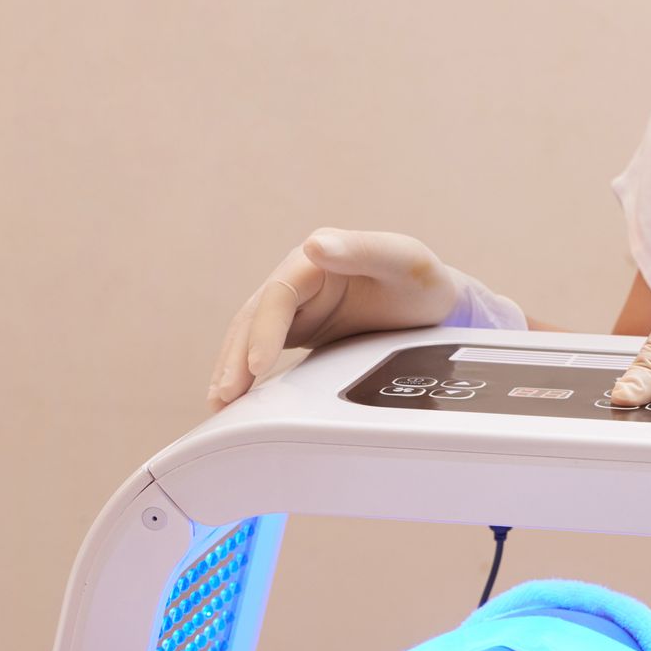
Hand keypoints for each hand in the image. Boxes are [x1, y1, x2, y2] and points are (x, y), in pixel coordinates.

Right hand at [208, 228, 522, 406]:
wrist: (433, 302)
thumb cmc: (422, 279)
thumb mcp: (402, 260)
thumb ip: (363, 250)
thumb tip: (315, 245)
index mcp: (317, 259)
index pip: (278, 296)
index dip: (263, 331)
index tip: (256, 365)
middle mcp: (297, 279)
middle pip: (253, 317)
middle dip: (235, 357)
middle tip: (224, 397)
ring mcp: (294, 306)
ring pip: (249, 335)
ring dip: (231, 368)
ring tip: (217, 405)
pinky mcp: (297, 329)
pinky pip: (261, 350)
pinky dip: (245, 373)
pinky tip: (234, 401)